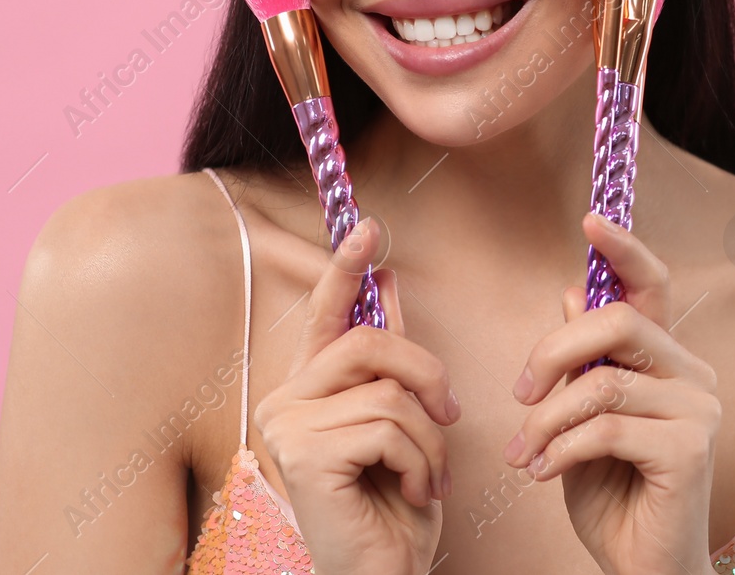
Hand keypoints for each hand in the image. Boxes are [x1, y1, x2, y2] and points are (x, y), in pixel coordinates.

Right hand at [252, 217, 458, 574]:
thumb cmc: (392, 507)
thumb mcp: (403, 423)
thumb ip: (390, 361)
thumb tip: (389, 285)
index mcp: (308, 388)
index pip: (326, 315)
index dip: (346, 268)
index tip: (370, 226)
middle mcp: (285, 401)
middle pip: (369, 344)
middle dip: (426, 374)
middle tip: (449, 415)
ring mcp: (288, 428)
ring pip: (387, 391)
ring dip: (429, 437)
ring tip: (427, 475)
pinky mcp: (305, 456)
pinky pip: (387, 427)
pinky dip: (419, 460)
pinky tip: (413, 492)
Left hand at [504, 213, 721, 574]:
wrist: (642, 569)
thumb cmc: (614, 496)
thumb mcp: (581, 421)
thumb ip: (583, 364)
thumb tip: (570, 294)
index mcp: (668, 362)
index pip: (652, 286)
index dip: (624, 248)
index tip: (590, 219)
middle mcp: (694, 376)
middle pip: (618, 320)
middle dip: (554, 350)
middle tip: (520, 392)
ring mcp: (700, 411)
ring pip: (602, 381)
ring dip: (546, 419)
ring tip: (523, 454)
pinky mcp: (692, 449)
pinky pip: (606, 426)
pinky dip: (560, 449)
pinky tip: (543, 474)